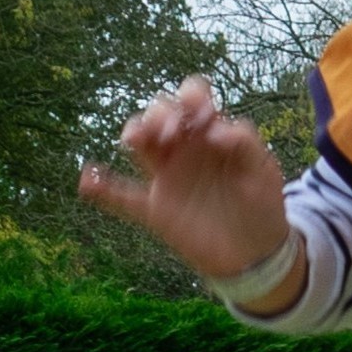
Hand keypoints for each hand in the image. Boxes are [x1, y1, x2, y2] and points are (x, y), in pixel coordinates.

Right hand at [80, 78, 294, 290]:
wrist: (256, 254)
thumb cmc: (262, 205)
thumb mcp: (264, 172)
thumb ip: (246, 144)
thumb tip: (217, 130)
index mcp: (211, 134)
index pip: (193, 100)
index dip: (192, 98)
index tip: (201, 116)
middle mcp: (184, 149)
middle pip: (160, 114)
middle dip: (161, 114)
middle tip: (171, 133)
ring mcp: (167, 177)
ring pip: (139, 143)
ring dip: (134, 133)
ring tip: (135, 141)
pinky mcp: (156, 209)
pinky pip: (121, 196)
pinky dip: (102, 188)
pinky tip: (87, 181)